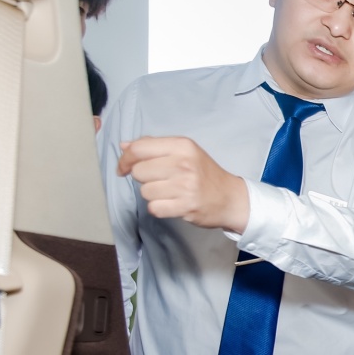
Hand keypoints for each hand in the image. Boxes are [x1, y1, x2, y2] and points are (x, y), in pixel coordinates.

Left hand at [117, 136, 248, 231]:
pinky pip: (154, 208)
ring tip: (170, 192)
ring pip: (145, 192)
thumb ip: (153, 146)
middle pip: (138, 172)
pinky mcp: (186, 206)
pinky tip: (172, 204)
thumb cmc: (204, 173)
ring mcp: (185, 186)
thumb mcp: (184, 152)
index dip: (125, 159)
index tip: (124, 168)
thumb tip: (124, 146)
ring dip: (153, 195)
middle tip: (160, 180)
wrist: (230, 198)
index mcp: (182, 146)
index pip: (139, 149)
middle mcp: (184, 163)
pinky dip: (159, 208)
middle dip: (144, 178)